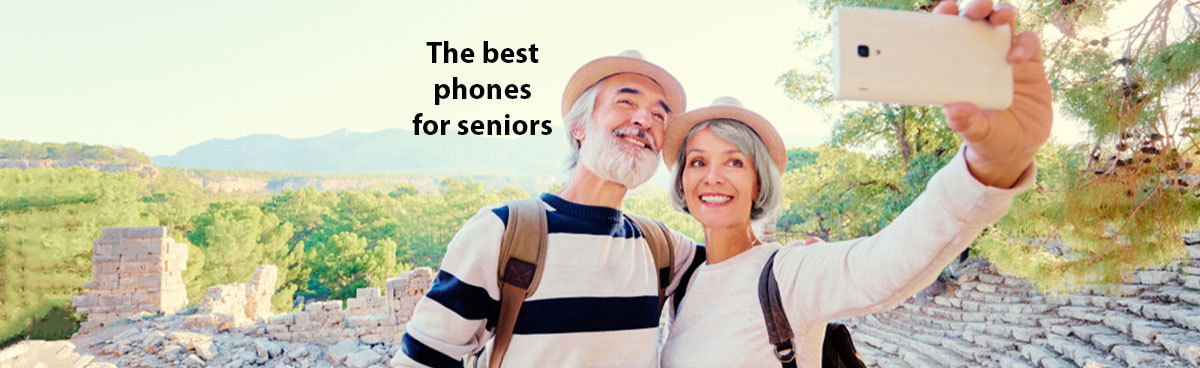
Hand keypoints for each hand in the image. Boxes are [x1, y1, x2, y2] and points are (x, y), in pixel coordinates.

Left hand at [935, 0, 1052, 187]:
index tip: (945, 9)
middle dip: (978, 7)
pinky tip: (1018, 58)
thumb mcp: (976, 133)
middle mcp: (980, 57)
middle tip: (976, 9)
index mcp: (958, 68)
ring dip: (1003, 13)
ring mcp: (1006, 57)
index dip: (947, 17)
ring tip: (1000, 18)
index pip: (949, 34)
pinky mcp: (1031, 64)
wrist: (1018, 148)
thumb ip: (965, 122)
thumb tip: (954, 110)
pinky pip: (1030, 42)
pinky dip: (1025, 43)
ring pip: (1005, 23)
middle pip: (979, 20)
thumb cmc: (988, 138)